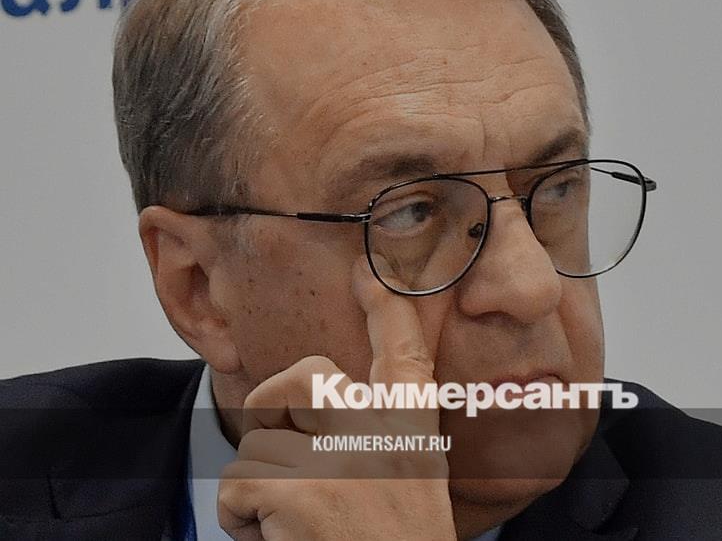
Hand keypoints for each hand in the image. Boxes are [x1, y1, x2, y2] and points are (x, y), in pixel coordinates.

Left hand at [217, 256, 454, 539]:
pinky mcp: (300, 490)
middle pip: (307, 378)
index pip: (407, 354)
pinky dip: (241, 523)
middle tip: (282, 449)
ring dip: (259, 490)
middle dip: (275, 402)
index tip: (371, 272)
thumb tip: (330, 402)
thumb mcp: (413, 487)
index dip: (387, 308)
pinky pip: (238, 486)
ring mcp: (343, 459)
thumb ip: (384, 442)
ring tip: (291, 528)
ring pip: (260, 443)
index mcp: (416, 435)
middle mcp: (385, 436)